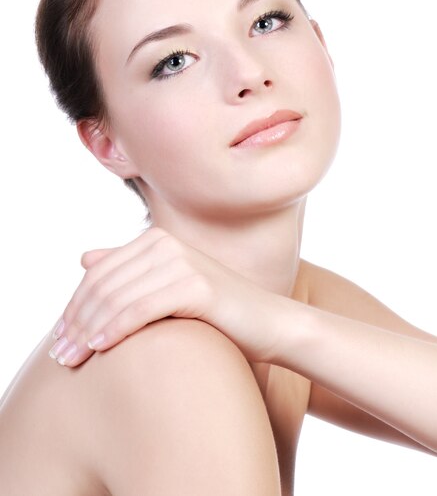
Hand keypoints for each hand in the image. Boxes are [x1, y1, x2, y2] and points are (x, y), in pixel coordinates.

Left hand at [48, 227, 283, 366]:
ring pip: (117, 298)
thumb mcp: (167, 286)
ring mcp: (181, 261)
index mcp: (155, 240)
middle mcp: (165, 243)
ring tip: (71, 360)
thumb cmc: (216, 312)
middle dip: (75, 321)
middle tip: (59, 356)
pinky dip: (115, 330)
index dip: (75, 305)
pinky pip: (141, 309)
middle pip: (104, 284)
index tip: (59, 337)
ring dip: (88, 330)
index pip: (99, 273)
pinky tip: (99, 348)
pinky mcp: (196, 284)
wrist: (268, 323)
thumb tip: (84, 257)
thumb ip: (128, 270)